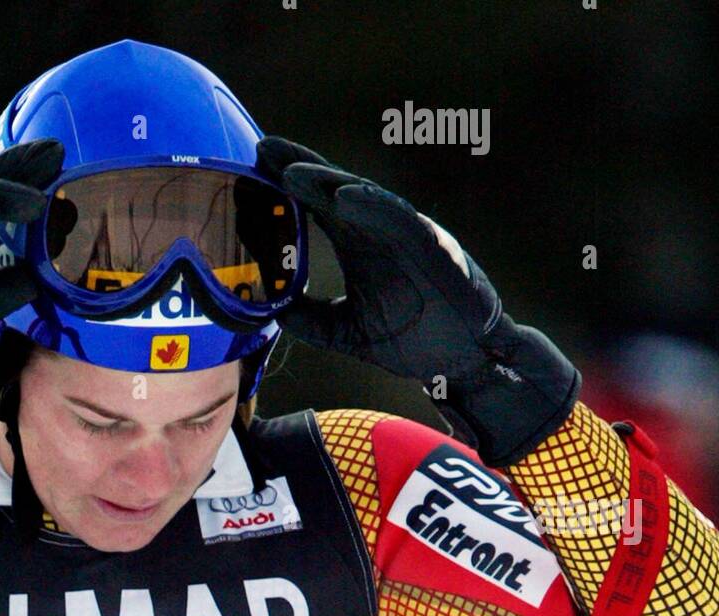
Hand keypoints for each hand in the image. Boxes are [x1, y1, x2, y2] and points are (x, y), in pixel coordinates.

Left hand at [257, 135, 578, 465]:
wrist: (464, 363)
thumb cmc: (415, 342)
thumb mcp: (347, 333)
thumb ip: (311, 321)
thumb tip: (272, 312)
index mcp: (360, 247)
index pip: (319, 206)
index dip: (290, 185)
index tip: (254, 167)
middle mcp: (381, 235)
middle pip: (336, 190)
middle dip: (301, 168)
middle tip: (264, 149)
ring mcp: (409, 238)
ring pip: (365, 200)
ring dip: (329, 182)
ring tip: (293, 170)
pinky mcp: (435, 250)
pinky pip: (401, 222)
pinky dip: (374, 208)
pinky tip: (345, 197)